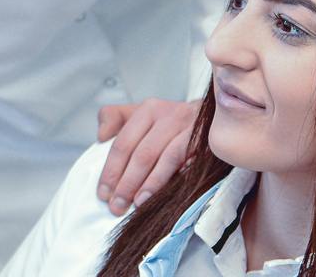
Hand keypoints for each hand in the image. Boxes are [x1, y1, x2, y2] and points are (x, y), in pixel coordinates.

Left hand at [95, 97, 199, 214]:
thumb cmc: (172, 122)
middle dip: (126, 183)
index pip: (123, 143)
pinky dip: (174, 178)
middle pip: (140, 154)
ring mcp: (188, 127)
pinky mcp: (205, 140)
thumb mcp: (142, 113)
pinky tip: (165, 193)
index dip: (111, 170)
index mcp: (148, 110)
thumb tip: (100, 136)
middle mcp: (167, 115)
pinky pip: (185, 161)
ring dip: (148, 184)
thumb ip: (115, 118)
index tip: (103, 193)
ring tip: (137, 204)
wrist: (216, 118)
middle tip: (117, 205)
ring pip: (162, 158)